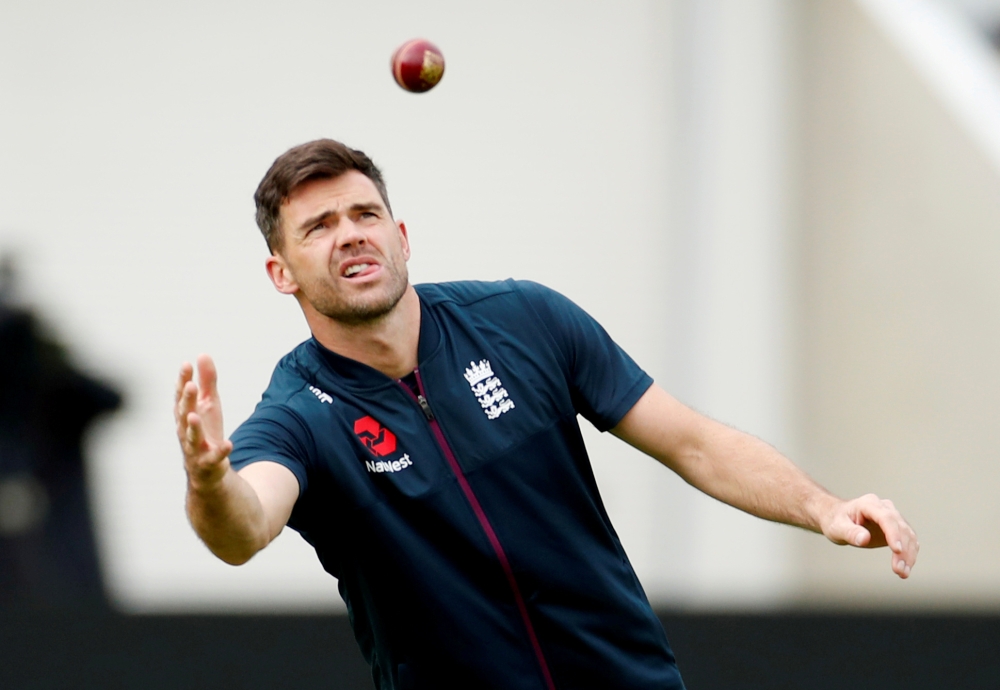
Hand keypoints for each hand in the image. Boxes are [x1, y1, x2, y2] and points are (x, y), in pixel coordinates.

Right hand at [175, 354, 232, 489]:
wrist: (206, 469)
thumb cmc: (205, 431)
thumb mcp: (209, 404)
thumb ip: (207, 381)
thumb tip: (203, 355)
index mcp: (186, 414)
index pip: (182, 396)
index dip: (183, 380)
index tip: (186, 365)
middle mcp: (186, 430)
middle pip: (184, 413)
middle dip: (186, 400)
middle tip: (190, 385)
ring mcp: (195, 447)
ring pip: (191, 436)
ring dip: (193, 426)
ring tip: (195, 416)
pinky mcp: (208, 462)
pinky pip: (214, 457)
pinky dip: (220, 451)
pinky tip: (228, 444)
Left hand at [820, 493, 918, 578]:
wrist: (838, 519)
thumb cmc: (836, 520)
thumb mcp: (837, 527)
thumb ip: (850, 532)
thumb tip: (864, 539)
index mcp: (869, 504)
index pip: (886, 518)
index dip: (893, 533)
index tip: (896, 550)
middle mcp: (885, 508)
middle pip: (900, 527)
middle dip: (903, 550)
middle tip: (899, 570)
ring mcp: (893, 517)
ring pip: (908, 535)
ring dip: (909, 555)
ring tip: (902, 573)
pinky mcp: (897, 529)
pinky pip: (909, 541)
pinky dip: (909, 555)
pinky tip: (905, 569)